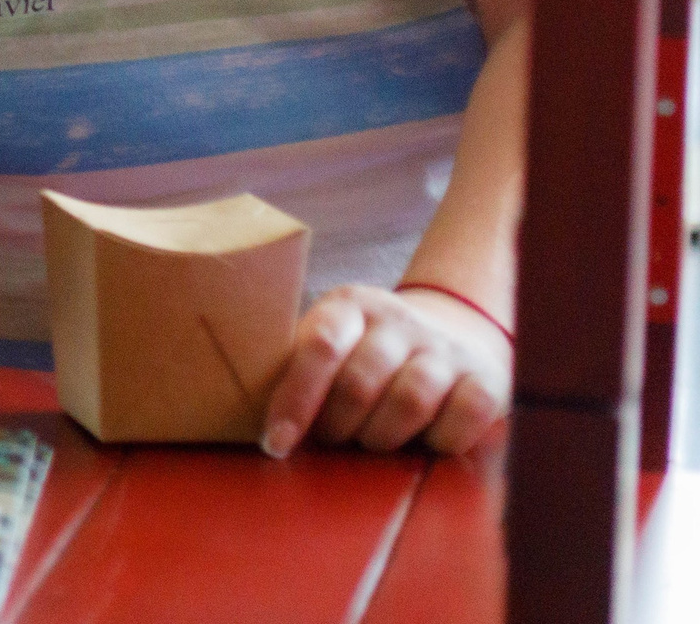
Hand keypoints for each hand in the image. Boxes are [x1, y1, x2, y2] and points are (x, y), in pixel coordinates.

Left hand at [260, 283, 511, 458]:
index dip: (294, 400)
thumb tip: (262, 426)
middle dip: (336, 426)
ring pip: (408, 402)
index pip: (319, 347)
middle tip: (333, 439)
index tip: (275, 444)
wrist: (455, 332)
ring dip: (381, 437)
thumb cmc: (369, 352)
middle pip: (359, 384)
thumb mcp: (333, 342)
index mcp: (350, 304)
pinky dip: (437, 442)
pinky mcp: (486, 378)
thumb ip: (300, 368)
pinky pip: (459, 421)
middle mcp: (398, 319)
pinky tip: (424, 439)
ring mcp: (445, 347)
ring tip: (373, 440)